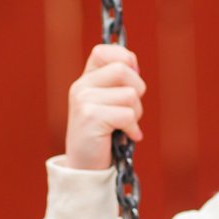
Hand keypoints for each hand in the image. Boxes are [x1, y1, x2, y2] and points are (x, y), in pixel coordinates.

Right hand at [65, 44, 147, 169]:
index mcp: (85, 80)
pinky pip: (127, 114)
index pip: (103, 51)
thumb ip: (118, 83)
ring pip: (129, 94)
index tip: (132, 77)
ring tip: (125, 125)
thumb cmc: (104, 134)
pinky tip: (126, 136)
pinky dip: (132, 128)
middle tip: (131, 110)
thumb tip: (134, 65)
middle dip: (137, 91)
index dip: (124, 58)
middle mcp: (81, 87)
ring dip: (136, 113)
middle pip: (123, 70)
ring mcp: (83, 101)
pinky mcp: (90, 117)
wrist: (86, 167)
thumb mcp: (109, 104)